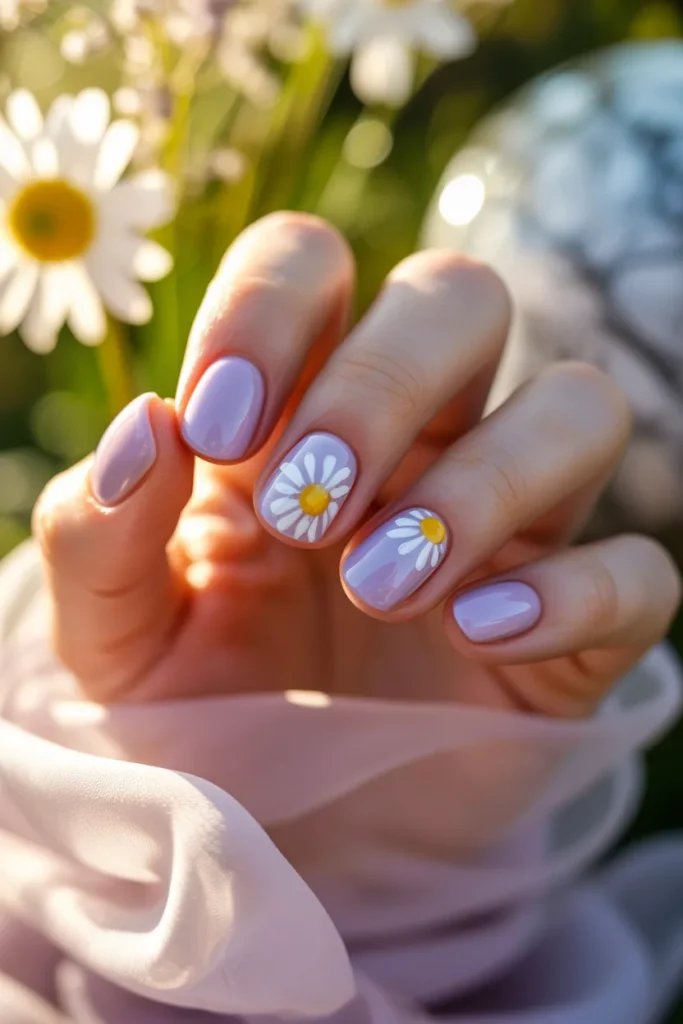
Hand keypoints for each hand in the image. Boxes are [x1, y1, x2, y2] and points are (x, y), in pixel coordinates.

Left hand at [34, 213, 680, 717]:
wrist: (280, 827)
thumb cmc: (199, 707)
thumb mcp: (113, 632)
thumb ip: (99, 531)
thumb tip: (147, 427)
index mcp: (297, 407)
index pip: (311, 262)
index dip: (270, 309)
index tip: (217, 427)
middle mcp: (419, 438)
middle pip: (462, 296)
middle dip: (382, 382)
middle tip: (306, 508)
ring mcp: (511, 526)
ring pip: (579, 406)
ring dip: (482, 481)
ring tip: (380, 583)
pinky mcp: (576, 628)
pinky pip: (639, 571)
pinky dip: (576, 592)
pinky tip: (479, 635)